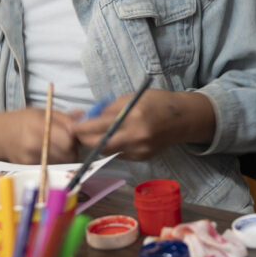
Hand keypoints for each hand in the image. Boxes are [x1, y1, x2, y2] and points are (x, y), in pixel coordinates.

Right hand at [0, 107, 77, 163]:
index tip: (73, 133)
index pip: (68, 139)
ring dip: (66, 156)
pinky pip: (52, 167)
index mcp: (38, 124)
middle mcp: (33, 143)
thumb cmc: (23, 121)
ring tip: (58, 147)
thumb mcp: (42, 112)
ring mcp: (30, 158)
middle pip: (68, 153)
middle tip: (68, 142)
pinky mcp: (30, 168)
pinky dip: (56, 162)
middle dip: (72, 148)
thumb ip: (65, 118)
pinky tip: (49, 154)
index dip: (74, 137)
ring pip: (63, 163)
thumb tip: (85, 123)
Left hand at [71, 90, 214, 161]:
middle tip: (77, 133)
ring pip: (108, 151)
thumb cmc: (157, 102)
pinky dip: (114, 146)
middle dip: (86, 139)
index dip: (82, 128)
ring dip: (99, 143)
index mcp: (133, 118)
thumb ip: (108, 109)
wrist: (184, 119)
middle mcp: (137, 137)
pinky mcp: (143, 158)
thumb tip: (83, 116)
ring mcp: (140, 150)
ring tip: (95, 132)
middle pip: (100, 145)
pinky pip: (120, 154)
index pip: (100, 127)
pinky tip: (117, 137)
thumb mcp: (131, 98)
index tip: (71, 126)